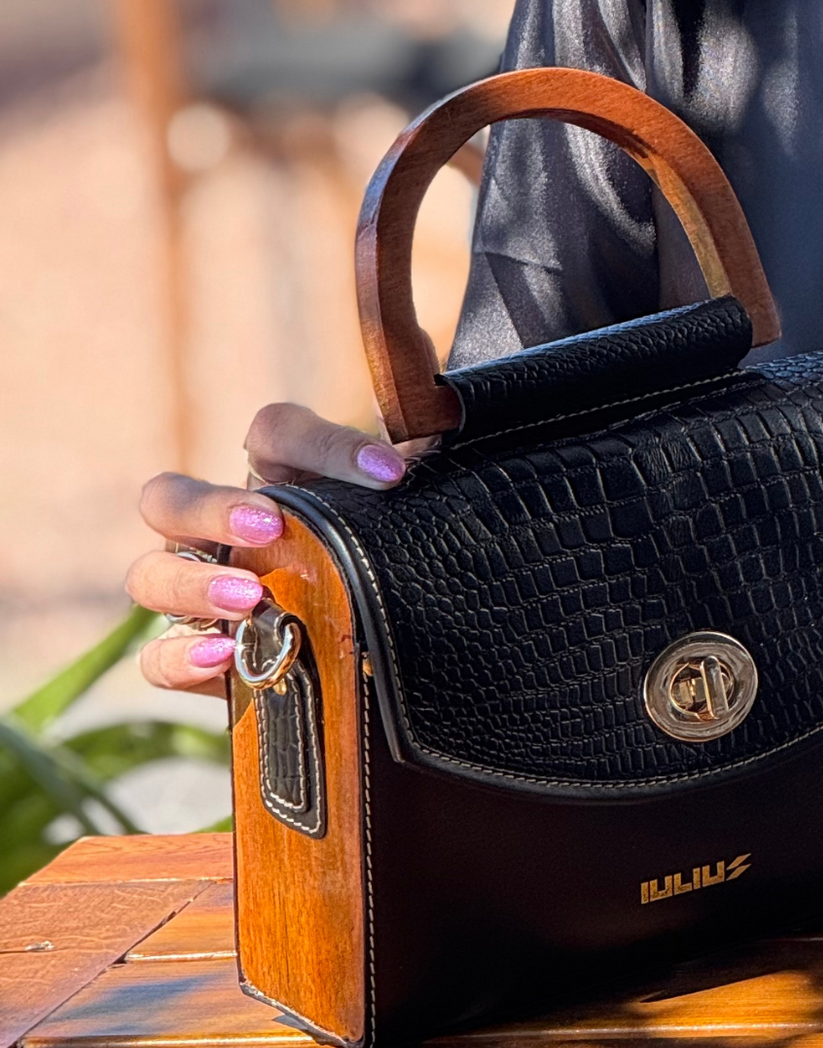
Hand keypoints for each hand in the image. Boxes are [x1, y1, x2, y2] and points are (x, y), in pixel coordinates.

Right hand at [127, 403, 411, 695]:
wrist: (396, 633)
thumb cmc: (397, 547)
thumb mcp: (415, 501)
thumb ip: (424, 447)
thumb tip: (445, 390)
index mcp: (278, 477)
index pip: (275, 432)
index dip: (327, 444)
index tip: (391, 473)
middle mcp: (223, 529)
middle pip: (172, 496)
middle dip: (213, 507)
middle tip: (271, 524)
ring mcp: (202, 591)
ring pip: (151, 574)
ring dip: (192, 582)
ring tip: (250, 598)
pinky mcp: (199, 658)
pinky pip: (156, 658)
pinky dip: (178, 657)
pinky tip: (222, 655)